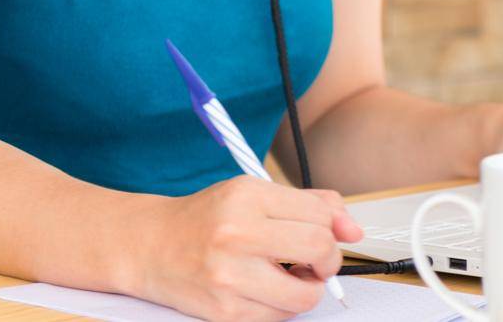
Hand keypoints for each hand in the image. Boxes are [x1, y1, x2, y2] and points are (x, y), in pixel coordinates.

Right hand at [127, 175, 363, 321]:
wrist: (149, 246)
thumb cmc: (206, 218)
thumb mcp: (252, 194)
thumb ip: (309, 203)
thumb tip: (353, 229)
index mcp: (246, 196)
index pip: (319, 213)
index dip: (334, 229)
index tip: (328, 236)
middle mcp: (237, 233)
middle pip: (318, 249)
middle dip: (327, 260)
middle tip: (314, 261)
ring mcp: (229, 276)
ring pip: (305, 295)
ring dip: (307, 289)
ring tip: (289, 277)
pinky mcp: (224, 312)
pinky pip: (279, 318)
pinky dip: (281, 307)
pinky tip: (265, 290)